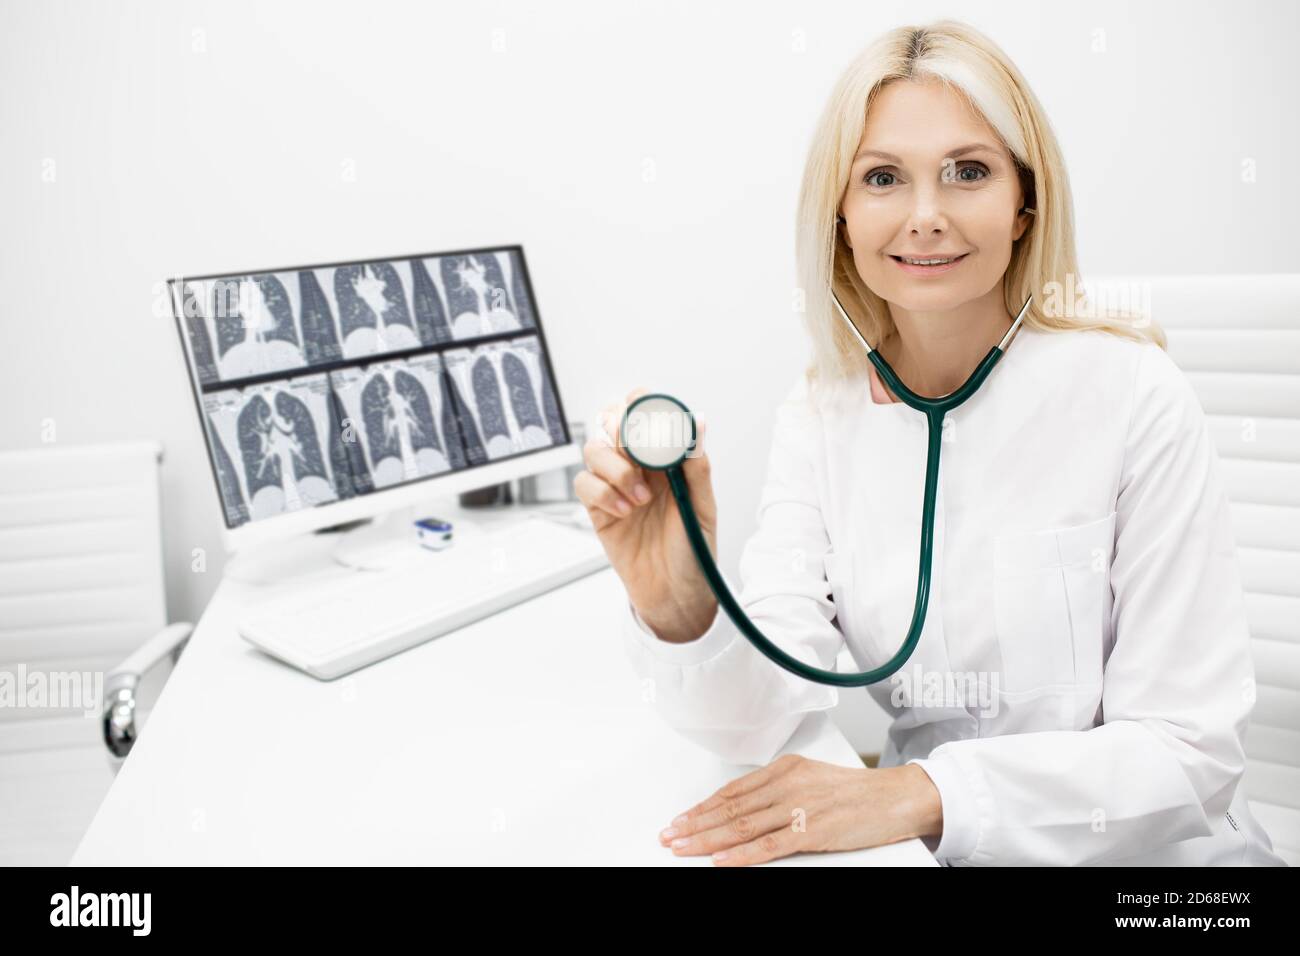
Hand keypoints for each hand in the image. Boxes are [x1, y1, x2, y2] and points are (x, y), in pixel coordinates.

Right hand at [573, 387, 718, 642]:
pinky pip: (584, 483)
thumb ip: (697, 466)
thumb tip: (698, 423)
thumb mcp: (702, 507)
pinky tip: (625, 512)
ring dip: (614, 468)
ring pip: (593, 449)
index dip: (639, 403)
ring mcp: (615, 486)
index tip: (641, 409)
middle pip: (611, 422)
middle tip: (633, 452)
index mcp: (666, 458)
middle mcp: (638, 466)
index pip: (645, 414)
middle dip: (619, 430)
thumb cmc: (694, 551)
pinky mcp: (597, 509)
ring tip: (639, 498)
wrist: (675, 595)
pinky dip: (602, 492)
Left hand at [657, 754, 942, 865]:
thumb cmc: (857, 792)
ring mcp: (799, 807)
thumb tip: (746, 806)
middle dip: (696, 823)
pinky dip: (742, 854)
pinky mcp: (813, 830)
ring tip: (683, 847)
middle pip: (731, 808)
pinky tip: (721, 859)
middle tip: (670, 835)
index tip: (681, 818)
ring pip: (743, 825)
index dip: (703, 806)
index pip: (733, 790)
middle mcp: (787, 784)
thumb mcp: (812, 779)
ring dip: (708, 838)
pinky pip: (770, 845)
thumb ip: (780, 789)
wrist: (896, 797)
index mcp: (785, 769)